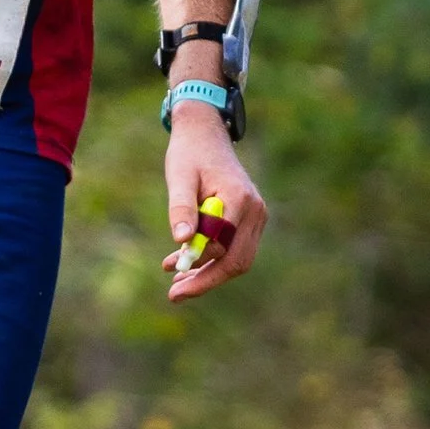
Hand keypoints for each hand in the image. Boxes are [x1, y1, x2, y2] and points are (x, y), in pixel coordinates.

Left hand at [160, 107, 266, 303]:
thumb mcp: (179, 177)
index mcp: (239, 199)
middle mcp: (255, 211)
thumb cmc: (189, 153)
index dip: (200, 267)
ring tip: (176, 282)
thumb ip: (181, 208)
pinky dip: (211, 259)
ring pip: (237, 258)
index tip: (173, 279)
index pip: (223, 247)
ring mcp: (256, 216)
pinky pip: (234, 248)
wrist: (206, 133)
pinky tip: (184, 263)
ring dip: (207, 272)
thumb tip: (181, 242)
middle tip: (174, 295)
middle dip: (206, 280)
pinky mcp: (249, 219)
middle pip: (236, 261)